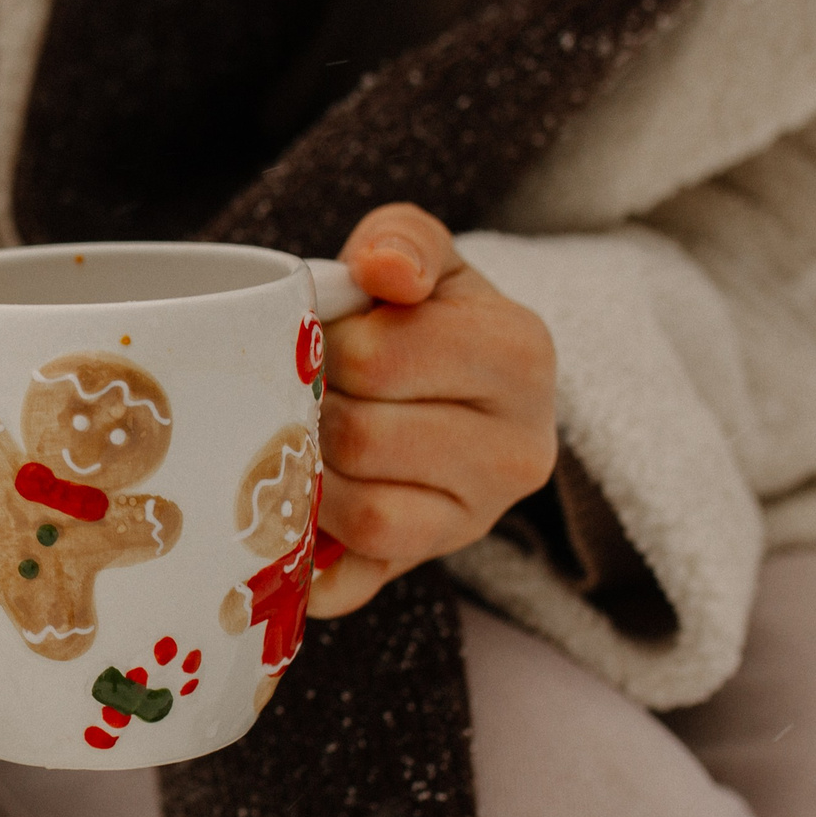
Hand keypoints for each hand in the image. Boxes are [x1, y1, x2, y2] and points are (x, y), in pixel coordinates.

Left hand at [311, 204, 557, 617]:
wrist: (462, 386)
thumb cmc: (429, 315)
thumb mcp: (423, 257)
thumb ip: (400, 240)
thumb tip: (385, 269)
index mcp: (518, 355)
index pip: (377, 359)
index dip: (325, 347)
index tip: (325, 338)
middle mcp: (518, 448)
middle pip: (362, 438)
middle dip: (311, 411)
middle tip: (301, 390)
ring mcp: (482, 517)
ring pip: (363, 513)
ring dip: (310, 476)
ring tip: (304, 437)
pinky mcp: (435, 560)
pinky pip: (358, 576)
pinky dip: (315, 554)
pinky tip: (297, 520)